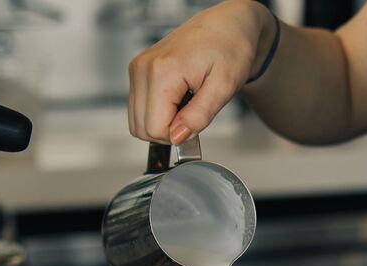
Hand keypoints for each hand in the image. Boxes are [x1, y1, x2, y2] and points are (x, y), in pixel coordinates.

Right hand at [127, 0, 276, 145]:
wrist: (228, 25)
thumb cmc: (230, 48)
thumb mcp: (223, 87)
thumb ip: (199, 116)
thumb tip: (177, 138)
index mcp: (162, 71)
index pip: (155, 128)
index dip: (178, 134)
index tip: (196, 120)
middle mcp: (143, 68)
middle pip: (141, 128)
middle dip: (169, 131)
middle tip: (193, 113)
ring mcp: (138, 68)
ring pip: (137, 121)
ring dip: (163, 122)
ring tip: (186, 104)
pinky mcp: (138, 70)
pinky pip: (139, 109)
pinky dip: (158, 112)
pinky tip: (177, 99)